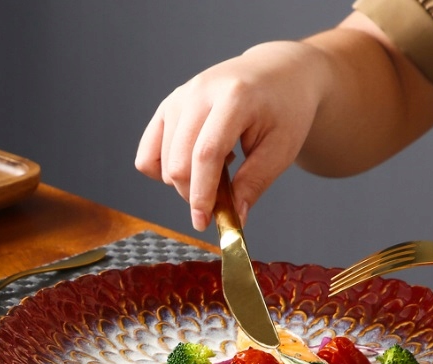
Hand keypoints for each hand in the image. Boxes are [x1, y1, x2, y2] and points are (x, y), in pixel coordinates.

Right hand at [135, 40, 329, 230]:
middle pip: (179, 162)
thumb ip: (254, 184)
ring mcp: (180, 97)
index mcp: (234, 98)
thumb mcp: (281, 149)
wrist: (277, 73)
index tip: (204, 221)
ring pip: (162, 161)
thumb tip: (234, 219)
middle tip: (221, 201)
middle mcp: (199, 92)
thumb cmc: (284, 109)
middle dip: (194, 194)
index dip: (202, 193)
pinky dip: (162, 171)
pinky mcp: (168, 106)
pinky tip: (193, 164)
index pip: (206, 154)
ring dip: (184, 183)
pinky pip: (148, 152)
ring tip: (218, 169)